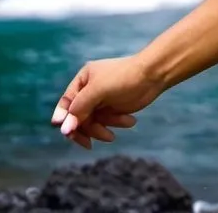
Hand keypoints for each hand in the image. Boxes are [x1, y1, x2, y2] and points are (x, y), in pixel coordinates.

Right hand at [50, 55, 164, 149]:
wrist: (154, 75)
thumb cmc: (124, 77)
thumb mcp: (98, 90)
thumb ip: (79, 108)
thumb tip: (63, 129)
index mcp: (83, 80)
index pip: (66, 103)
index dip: (64, 119)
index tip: (67, 132)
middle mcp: (89, 91)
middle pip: (76, 118)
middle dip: (85, 129)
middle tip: (89, 143)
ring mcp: (101, 101)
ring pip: (91, 123)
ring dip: (101, 129)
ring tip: (114, 134)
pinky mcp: (112, 109)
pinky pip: (104, 123)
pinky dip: (113, 125)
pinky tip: (130, 121)